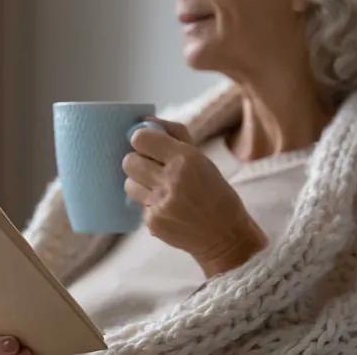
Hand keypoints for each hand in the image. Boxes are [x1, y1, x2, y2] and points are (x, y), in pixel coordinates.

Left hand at [122, 117, 267, 276]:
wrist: (227, 236)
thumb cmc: (216, 193)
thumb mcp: (202, 158)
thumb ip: (174, 135)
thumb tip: (145, 119)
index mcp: (185, 158)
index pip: (140, 138)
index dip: (142, 140)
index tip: (149, 146)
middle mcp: (171, 179)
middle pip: (129, 161)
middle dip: (138, 162)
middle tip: (152, 169)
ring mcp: (161, 203)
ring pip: (129, 183)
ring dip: (141, 184)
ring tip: (160, 190)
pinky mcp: (153, 222)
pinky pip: (138, 205)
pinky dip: (150, 205)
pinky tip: (169, 209)